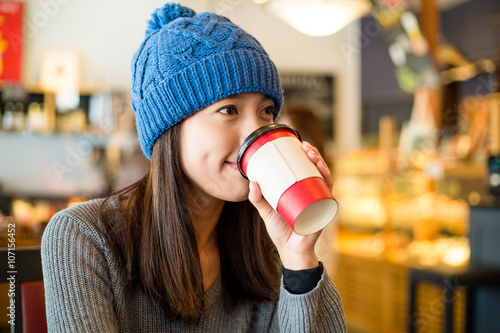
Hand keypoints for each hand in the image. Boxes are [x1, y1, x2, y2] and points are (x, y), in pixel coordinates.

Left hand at [248, 141, 332, 270]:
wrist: (290, 252)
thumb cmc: (281, 230)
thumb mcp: (267, 211)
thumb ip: (258, 199)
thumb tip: (251, 182)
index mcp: (304, 191)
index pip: (309, 169)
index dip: (308, 155)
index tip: (301, 143)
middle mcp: (316, 195)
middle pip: (320, 171)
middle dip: (316, 156)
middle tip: (305, 147)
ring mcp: (321, 204)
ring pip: (326, 180)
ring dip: (322, 166)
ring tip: (312, 157)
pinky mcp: (323, 215)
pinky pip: (329, 200)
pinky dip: (328, 189)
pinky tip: (326, 178)